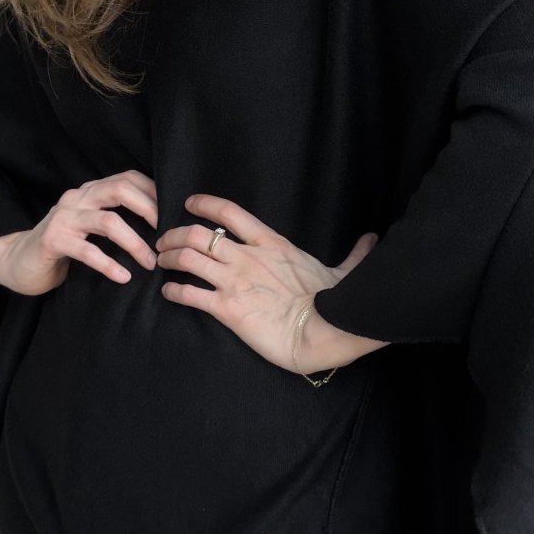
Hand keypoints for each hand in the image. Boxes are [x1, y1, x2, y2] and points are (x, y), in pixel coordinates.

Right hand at [0, 170, 158, 295]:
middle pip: (120, 190)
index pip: (128, 178)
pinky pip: (86, 250)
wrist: (18, 263)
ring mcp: (63, 217)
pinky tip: (124, 277)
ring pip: (108, 221)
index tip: (175, 214)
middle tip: (168, 237)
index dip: (154, 193)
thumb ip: (116, 218)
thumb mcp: (91, 227)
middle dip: (150, 211)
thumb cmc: (64, 246)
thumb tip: (162, 225)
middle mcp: (77, 197)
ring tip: (150, 262)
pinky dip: (108, 264)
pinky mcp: (52, 240)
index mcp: (90, 191)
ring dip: (135, 243)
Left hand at [154, 193, 384, 373]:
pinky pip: (190, 294)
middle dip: (174, 234)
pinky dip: (174, 291)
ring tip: (160, 261)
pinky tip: (168, 292)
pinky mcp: (227, 309)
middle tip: (163, 240)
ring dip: (169, 258)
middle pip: (198, 234)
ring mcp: (235, 281)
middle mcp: (247, 257)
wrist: (324, 331)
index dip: (204, 204)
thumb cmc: (334, 302)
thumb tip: (373, 240)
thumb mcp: (344, 272)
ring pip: (188, 258)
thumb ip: (354, 255)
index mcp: (271, 243)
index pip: (229, 213)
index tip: (188, 202)